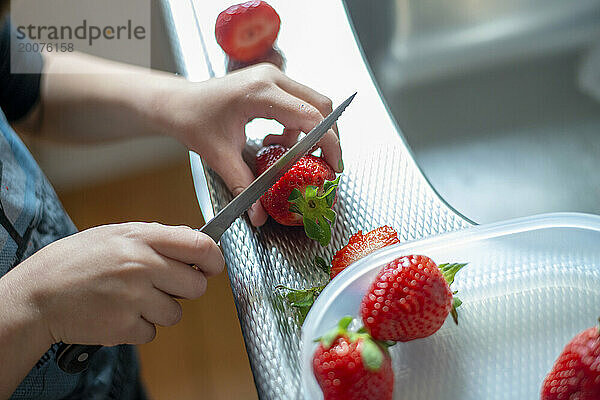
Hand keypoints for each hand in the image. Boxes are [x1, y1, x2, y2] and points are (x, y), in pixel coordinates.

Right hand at [7, 222, 223, 345]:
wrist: (38, 295)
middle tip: (163, 285)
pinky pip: (152, 332)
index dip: (214, 259)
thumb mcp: (118, 234)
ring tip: (130, 298)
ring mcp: (134, 298)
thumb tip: (197, 239)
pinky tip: (117, 313)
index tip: (213, 266)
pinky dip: (138, 327)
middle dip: (185, 289)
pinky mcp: (124, 327)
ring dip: (159, 310)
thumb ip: (159, 236)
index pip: (201, 246)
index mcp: (143, 239)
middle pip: (197, 286)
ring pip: (176, 313)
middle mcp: (142, 266)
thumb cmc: (78, 261)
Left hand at [162, 63, 342, 226]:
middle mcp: (272, 78)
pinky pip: (299, 104)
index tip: (334, 165)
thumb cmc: (193, 120)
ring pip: (312, 104)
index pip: (310, 116)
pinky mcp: (272, 82)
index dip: (328, 142)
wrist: (178, 102)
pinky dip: (297, 127)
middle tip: (325, 165)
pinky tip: (276, 141)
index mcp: (260, 92)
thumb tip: (259, 216)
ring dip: (310, 132)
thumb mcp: (219, 156)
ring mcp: (273, 77)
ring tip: (291, 155)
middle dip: (327, 137)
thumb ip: (243, 185)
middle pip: (320, 105)